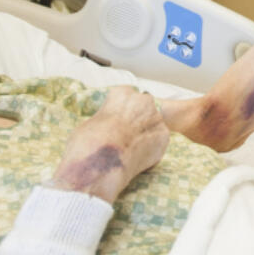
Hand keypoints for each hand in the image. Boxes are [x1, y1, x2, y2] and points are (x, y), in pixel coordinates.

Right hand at [52, 87, 169, 202]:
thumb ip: (105, 118)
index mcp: (122, 93)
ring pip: (152, 124)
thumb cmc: (89, 142)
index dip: (122, 112)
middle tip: (126, 137)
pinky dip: (151, 149)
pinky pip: (158, 141)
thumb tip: (107, 125)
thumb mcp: (91, 122)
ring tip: (131, 150)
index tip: (117, 124)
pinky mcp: (164, 136)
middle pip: (143, 108)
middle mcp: (143, 100)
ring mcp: (156, 117)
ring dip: (145, 134)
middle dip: (137, 120)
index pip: (126, 97)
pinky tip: (139, 158)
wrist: (103, 161)